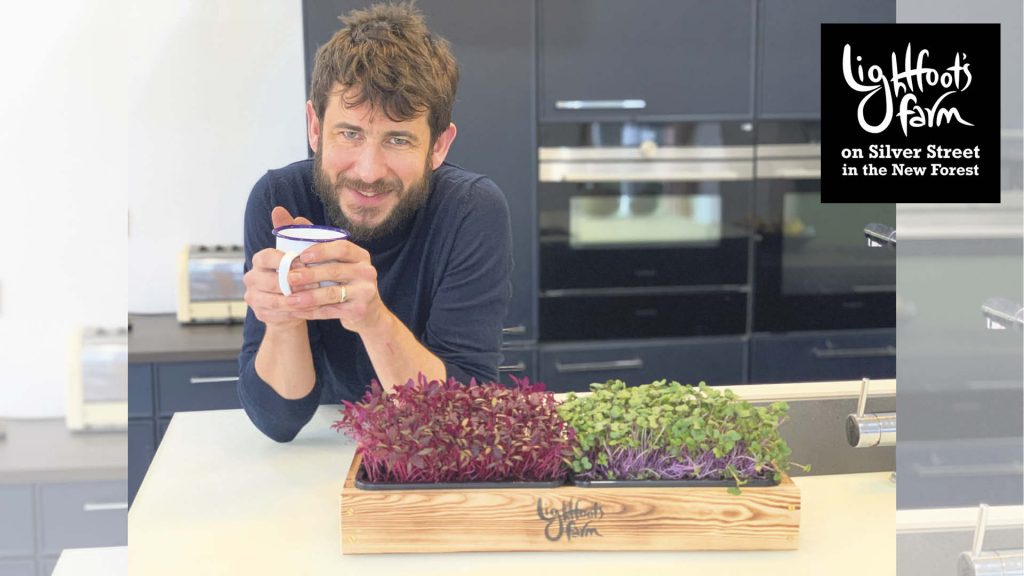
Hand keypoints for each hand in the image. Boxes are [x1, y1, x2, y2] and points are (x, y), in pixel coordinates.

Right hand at [243, 207, 320, 327]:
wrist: (291, 303)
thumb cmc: (295, 273)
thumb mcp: (296, 252)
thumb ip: (290, 232)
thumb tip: (280, 210)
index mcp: (259, 260)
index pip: (267, 257)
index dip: (286, 261)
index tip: (304, 263)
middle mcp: (252, 278)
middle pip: (271, 282)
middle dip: (294, 284)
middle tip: (315, 284)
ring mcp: (253, 297)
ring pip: (276, 300)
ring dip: (297, 300)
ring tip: (315, 298)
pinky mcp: (260, 314)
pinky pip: (279, 315)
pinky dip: (296, 313)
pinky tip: (311, 310)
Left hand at [281, 236, 386, 334]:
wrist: (366, 312)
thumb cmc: (343, 280)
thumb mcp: (333, 260)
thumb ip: (310, 238)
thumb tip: (279, 213)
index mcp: (360, 255)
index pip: (342, 248)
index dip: (322, 250)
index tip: (301, 255)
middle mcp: (367, 271)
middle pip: (335, 270)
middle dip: (310, 275)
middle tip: (289, 278)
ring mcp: (365, 291)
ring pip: (333, 293)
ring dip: (309, 296)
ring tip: (290, 299)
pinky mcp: (359, 310)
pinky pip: (332, 311)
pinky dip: (312, 312)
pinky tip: (296, 311)